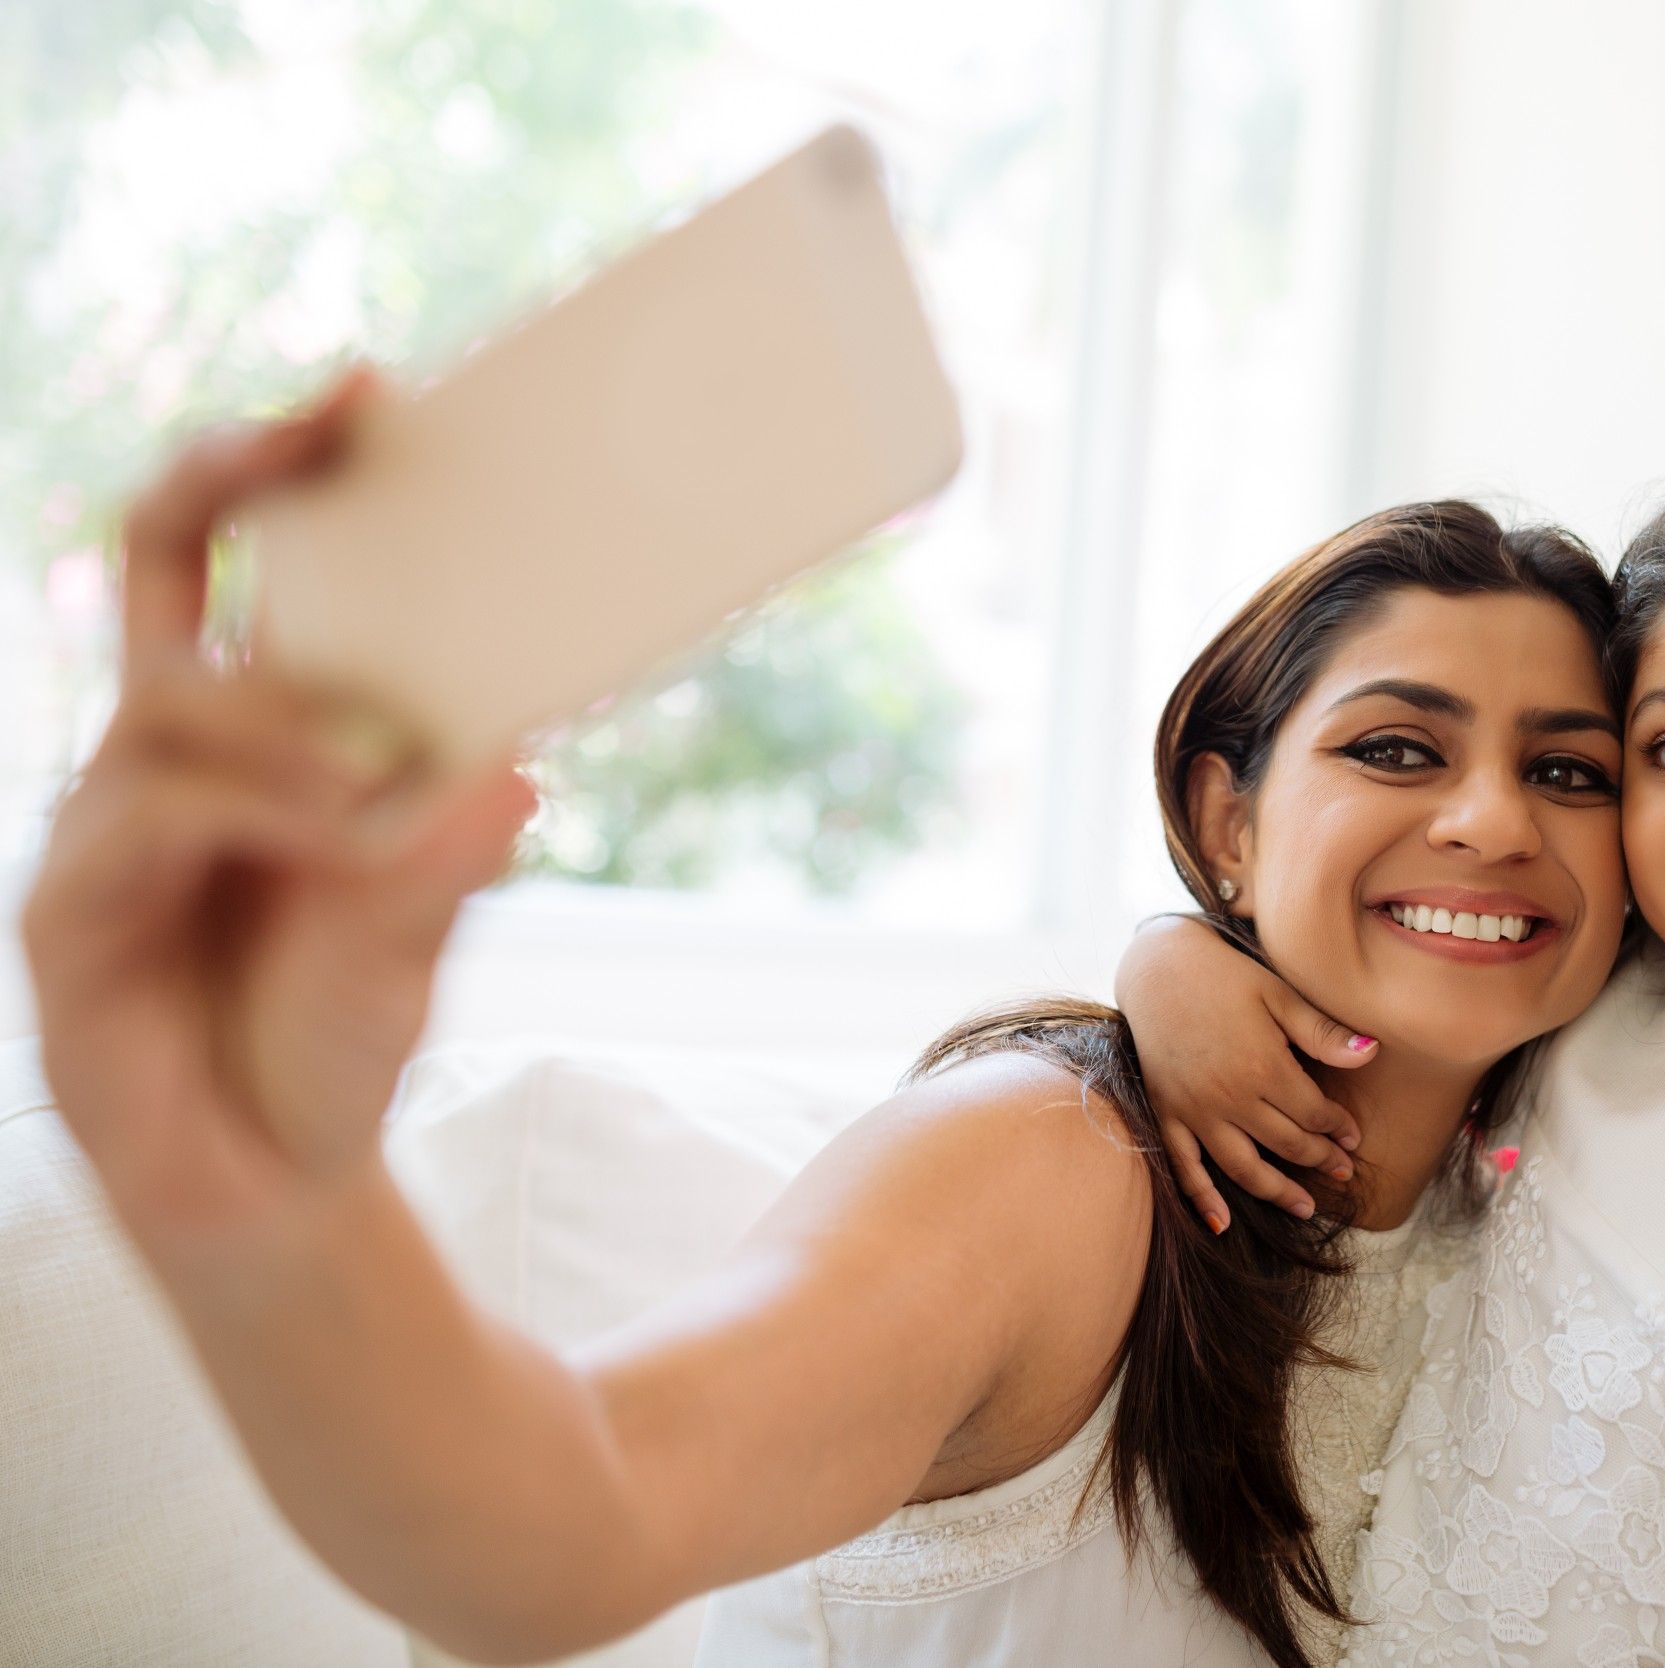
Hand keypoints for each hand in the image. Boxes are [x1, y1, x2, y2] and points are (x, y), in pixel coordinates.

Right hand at [18, 367, 540, 1252]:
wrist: (279, 1187)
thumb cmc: (340, 1035)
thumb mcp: (422, 929)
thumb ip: (451, 848)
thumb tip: (517, 765)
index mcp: (245, 735)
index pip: (229, 559)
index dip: (276, 465)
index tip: (369, 387)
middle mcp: (161, 758)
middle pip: (156, 562)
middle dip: (236, 472)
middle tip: (329, 420)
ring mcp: (106, 830)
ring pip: (166, 704)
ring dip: (283, 721)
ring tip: (378, 781)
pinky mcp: (69, 920)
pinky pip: (146, 823)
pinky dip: (248, 817)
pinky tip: (333, 841)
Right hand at [1111, 914, 1375, 1230]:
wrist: (1158, 967)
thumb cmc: (1225, 975)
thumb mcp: (1279, 994)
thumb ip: (1322, 1032)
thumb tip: (1372, 1053)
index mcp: (1263, 1067)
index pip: (1313, 1113)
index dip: (1338, 1129)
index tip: (1354, 1137)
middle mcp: (1230, 1096)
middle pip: (1286, 1143)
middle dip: (1319, 1160)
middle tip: (1343, 1171)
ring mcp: (1195, 1110)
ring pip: (1242, 1166)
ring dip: (1277, 1192)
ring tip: (1304, 1207)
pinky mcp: (1166, 1112)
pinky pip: (1184, 1166)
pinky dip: (1202, 1199)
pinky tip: (1221, 1225)